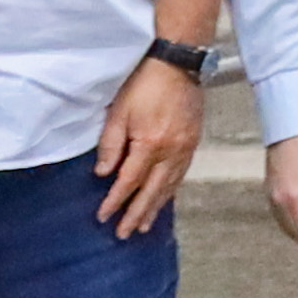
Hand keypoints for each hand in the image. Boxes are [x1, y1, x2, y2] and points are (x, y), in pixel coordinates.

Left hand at [93, 54, 204, 237]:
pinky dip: (171, 190)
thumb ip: (110, 144)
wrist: (178, 64)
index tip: (103, 216)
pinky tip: (164, 197)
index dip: (115, 201)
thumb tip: (104, 173)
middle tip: (125, 233)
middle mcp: (171, 151)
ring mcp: (186, 148)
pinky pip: (181, 174)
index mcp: (150, 144)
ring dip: (156, 207)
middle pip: (152, 191)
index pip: (129, 181)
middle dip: (138, 214)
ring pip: (170, 186)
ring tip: (145, 225)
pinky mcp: (193, 142)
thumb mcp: (119, 111)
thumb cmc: (144, 83)